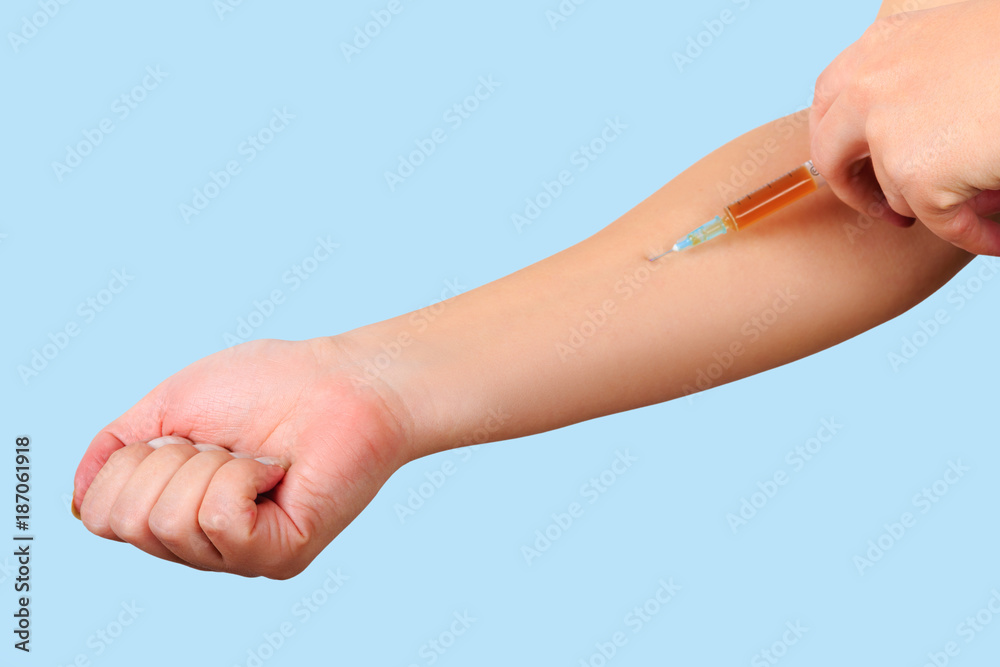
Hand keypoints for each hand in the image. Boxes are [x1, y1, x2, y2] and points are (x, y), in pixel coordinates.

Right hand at [72, 337, 414, 578]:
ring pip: (170, 521)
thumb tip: (79, 504)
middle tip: (225, 445)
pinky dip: (242, 476)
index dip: (132, 462)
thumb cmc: (271, 384)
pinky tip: (275, 470)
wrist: (347, 379)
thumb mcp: (171, 404)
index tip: (187, 435)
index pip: (101, 516)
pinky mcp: (279, 556)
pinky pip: (219, 520)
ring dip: (211, 465)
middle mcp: (202, 544)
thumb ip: (116, 449)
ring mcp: (240, 556)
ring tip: (255, 457)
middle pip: (130, 522)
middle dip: (171, 460)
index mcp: (174, 510)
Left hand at [810, 0, 999, 254]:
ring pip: (897, 191)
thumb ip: (918, 70)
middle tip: (886, 211)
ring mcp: (888, 134)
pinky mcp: (918, 176)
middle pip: (831, 153)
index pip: (831, 97)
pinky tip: (998, 237)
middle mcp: (869, 87)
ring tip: (981, 206)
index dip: (839, 135)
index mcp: (882, 45)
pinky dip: (972, 233)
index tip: (858, 160)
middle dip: (854, 188)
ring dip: (935, 206)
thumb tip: (912, 121)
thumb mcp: (959, 37)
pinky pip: (941, 222)